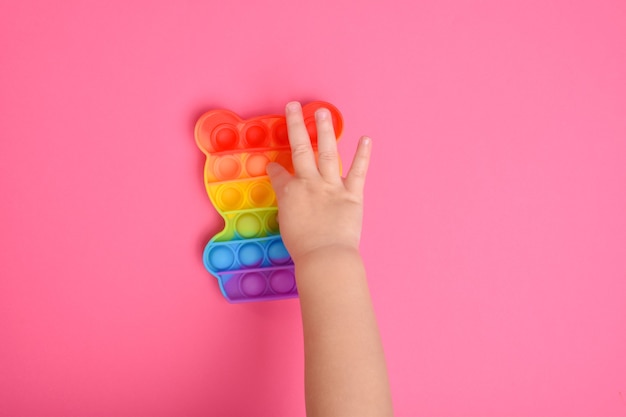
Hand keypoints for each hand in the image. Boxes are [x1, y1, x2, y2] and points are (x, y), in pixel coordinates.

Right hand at [265, 101, 371, 263]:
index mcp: (289, 193)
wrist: (326, 257)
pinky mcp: (352, 194)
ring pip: (327, 152)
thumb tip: (292, 204)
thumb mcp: (286, 226)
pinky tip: (366, 139)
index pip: (279, 174)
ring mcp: (332, 186)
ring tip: (322, 112)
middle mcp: (309, 183)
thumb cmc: (303, 248)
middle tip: (294, 107)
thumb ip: (289, 208)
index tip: (273, 164)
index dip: (275, 168)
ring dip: (325, 131)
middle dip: (296, 126)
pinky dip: (363, 155)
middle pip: (300, 149)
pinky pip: (358, 171)